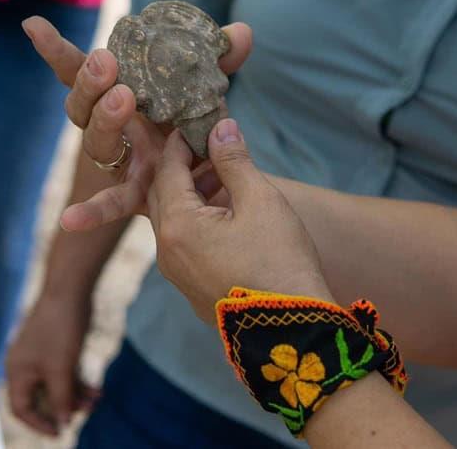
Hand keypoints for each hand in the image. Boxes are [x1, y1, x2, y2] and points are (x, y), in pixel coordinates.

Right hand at [5, 294, 97, 435]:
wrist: (70, 289)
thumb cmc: (60, 328)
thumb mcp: (61, 369)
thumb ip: (61, 398)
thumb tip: (63, 424)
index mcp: (17, 371)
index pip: (21, 408)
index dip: (39, 423)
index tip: (60, 433)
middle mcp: (25, 365)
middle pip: (40, 398)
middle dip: (63, 407)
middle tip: (86, 412)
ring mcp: (40, 355)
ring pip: (56, 385)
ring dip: (75, 395)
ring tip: (97, 401)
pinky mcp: (55, 346)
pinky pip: (63, 372)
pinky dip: (78, 381)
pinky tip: (97, 390)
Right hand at [22, 16, 252, 231]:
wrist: (219, 172)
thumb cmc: (201, 121)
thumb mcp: (208, 87)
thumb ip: (220, 59)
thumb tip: (242, 32)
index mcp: (124, 94)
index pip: (86, 71)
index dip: (59, 51)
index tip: (34, 26)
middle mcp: (114, 127)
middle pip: (83, 106)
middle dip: (90, 82)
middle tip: (106, 63)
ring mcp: (123, 160)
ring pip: (96, 143)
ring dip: (104, 118)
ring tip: (123, 98)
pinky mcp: (137, 192)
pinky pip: (112, 203)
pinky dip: (92, 212)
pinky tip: (70, 221)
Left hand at [147, 119, 331, 324]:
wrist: (294, 330)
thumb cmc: (280, 260)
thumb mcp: (260, 200)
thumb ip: (234, 161)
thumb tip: (221, 127)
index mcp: (178, 226)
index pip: (167, 172)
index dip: (181, 145)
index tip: (195, 126)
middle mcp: (167, 253)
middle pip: (162, 197)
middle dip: (180, 169)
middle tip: (205, 148)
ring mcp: (178, 276)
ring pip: (173, 223)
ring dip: (190, 196)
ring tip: (220, 178)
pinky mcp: (193, 291)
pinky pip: (184, 246)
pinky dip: (196, 222)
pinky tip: (223, 214)